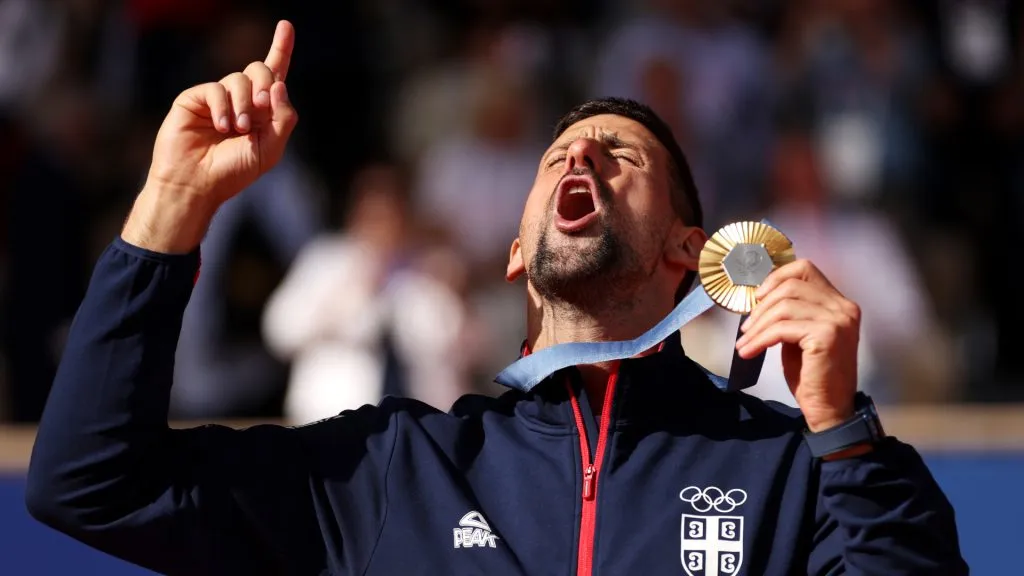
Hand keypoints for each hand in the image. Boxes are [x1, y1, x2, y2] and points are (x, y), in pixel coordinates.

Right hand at [122, 20, 297, 252]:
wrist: (197, 184)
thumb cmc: (233, 172)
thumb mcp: (270, 150)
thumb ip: (282, 119)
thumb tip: (280, 84)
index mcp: (262, 111)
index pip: (274, 74)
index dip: (281, 48)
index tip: (286, 26)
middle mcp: (241, 100)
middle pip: (260, 70)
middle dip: (265, 84)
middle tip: (261, 107)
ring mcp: (217, 98)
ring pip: (239, 79)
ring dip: (243, 104)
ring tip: (237, 130)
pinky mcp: (195, 99)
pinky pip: (215, 89)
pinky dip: (223, 107)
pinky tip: (221, 127)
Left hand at [734, 259, 860, 431]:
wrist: (829, 409)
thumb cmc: (812, 374)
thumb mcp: (799, 335)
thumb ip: (790, 312)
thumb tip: (759, 297)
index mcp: (839, 303)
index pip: (805, 268)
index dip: (776, 277)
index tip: (757, 297)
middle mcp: (843, 308)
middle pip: (790, 286)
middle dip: (761, 306)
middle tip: (746, 327)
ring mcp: (838, 321)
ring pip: (784, 306)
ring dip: (757, 325)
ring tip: (745, 343)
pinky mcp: (826, 336)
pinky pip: (782, 328)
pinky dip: (760, 339)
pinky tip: (749, 351)